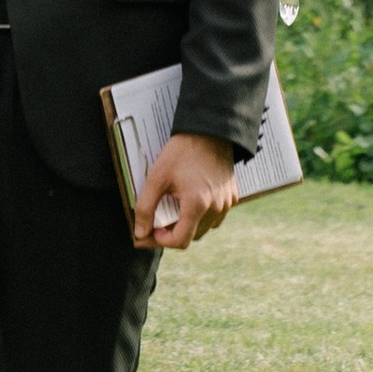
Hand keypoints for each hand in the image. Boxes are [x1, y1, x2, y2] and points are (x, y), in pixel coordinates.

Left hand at [132, 130, 236, 251]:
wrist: (210, 130)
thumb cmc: (182, 151)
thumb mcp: (157, 177)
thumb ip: (145, 207)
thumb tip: (140, 233)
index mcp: (197, 204)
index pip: (180, 241)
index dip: (161, 241)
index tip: (151, 230)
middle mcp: (216, 207)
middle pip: (192, 236)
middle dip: (172, 234)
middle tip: (157, 222)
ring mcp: (227, 202)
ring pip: (205, 228)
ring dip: (188, 226)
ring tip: (173, 211)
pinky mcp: (232, 195)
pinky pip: (216, 216)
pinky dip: (202, 216)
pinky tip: (190, 202)